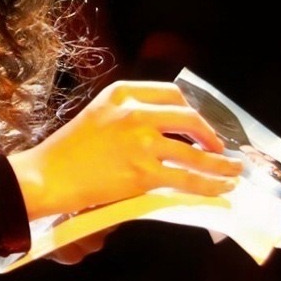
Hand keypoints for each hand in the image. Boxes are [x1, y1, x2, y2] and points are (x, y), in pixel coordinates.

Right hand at [12, 79, 237, 221]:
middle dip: (212, 134)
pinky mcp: (144, 173)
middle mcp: (135, 112)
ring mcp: (141, 142)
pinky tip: (221, 188)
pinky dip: (209, 185)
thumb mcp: (99, 115)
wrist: (47, 176)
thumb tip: (168, 130)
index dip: (195, 109)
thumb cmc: (68, 151)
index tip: (205, 122)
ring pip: (195, 152)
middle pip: (190, 117)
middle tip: (222, 148)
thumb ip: (130, 114)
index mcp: (123, 93)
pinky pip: (187, 179)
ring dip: (220, 164)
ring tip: (233, 172)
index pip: (173, 94)